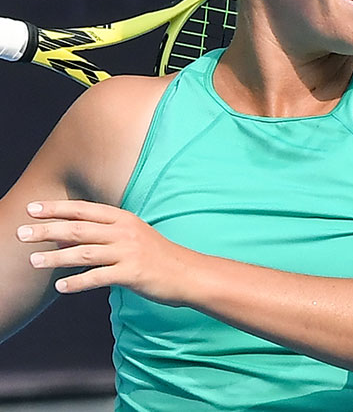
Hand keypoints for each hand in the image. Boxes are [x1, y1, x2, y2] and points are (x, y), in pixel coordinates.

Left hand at [16, 200, 195, 303]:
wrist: (187, 273)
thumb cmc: (157, 255)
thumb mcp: (131, 236)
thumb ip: (102, 234)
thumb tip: (66, 236)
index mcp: (123, 218)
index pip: (83, 210)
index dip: (57, 208)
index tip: (32, 208)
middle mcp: (124, 231)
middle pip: (78, 229)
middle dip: (47, 230)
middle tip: (21, 233)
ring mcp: (128, 252)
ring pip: (83, 253)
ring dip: (55, 257)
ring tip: (32, 261)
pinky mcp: (132, 273)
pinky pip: (98, 277)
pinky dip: (77, 282)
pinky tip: (61, 287)